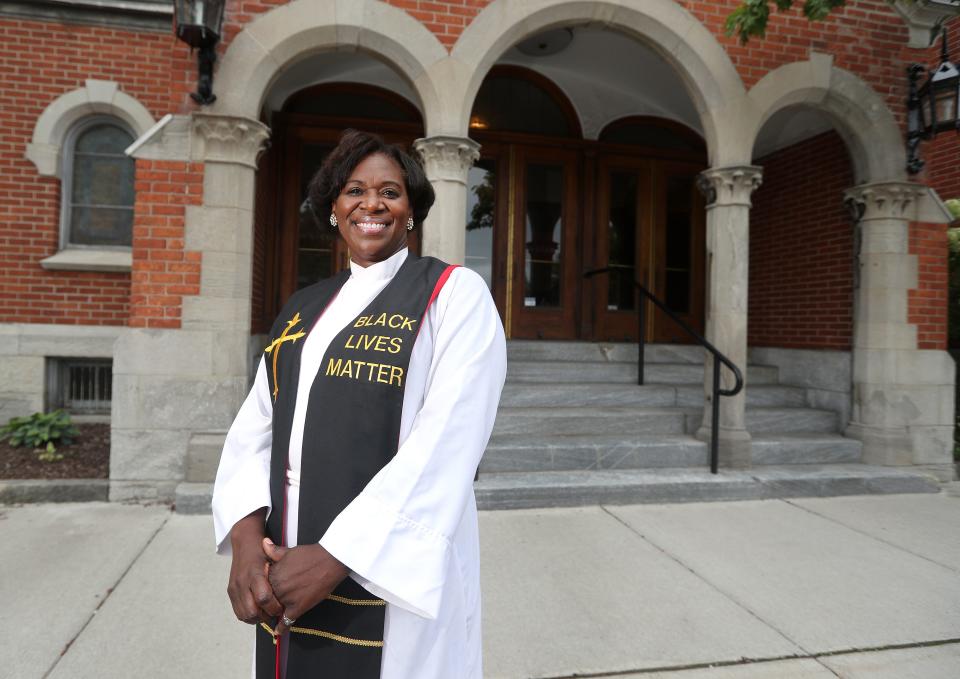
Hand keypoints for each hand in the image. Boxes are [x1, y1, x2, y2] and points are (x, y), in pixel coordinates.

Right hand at [226, 509, 282, 624]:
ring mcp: (235, 587)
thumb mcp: (273, 559)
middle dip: (265, 616)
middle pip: (252, 610)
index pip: (263, 598)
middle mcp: (242, 581)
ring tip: (267, 614)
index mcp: (255, 573)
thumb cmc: (262, 551)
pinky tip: (258, 612)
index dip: (273, 607)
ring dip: (257, 618)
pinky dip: (248, 615)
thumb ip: (281, 575)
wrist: (244, 542)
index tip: (281, 608)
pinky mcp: (230, 591)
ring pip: (244, 614)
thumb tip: (292, 587)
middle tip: (275, 614)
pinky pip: (238, 611)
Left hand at [262, 538, 348, 635]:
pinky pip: (286, 621)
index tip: (261, 595)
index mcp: (272, 574)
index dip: (261, 592)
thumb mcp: (289, 551)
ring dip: (273, 615)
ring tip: (271, 619)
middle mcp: (276, 587)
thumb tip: (263, 542)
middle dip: (266, 604)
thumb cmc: (311, 554)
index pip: (260, 587)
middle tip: (266, 608)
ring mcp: (286, 599)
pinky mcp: (298, 607)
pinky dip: (282, 627)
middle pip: (266, 601)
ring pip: (274, 611)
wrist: (330, 561)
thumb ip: (274, 551)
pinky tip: (279, 631)